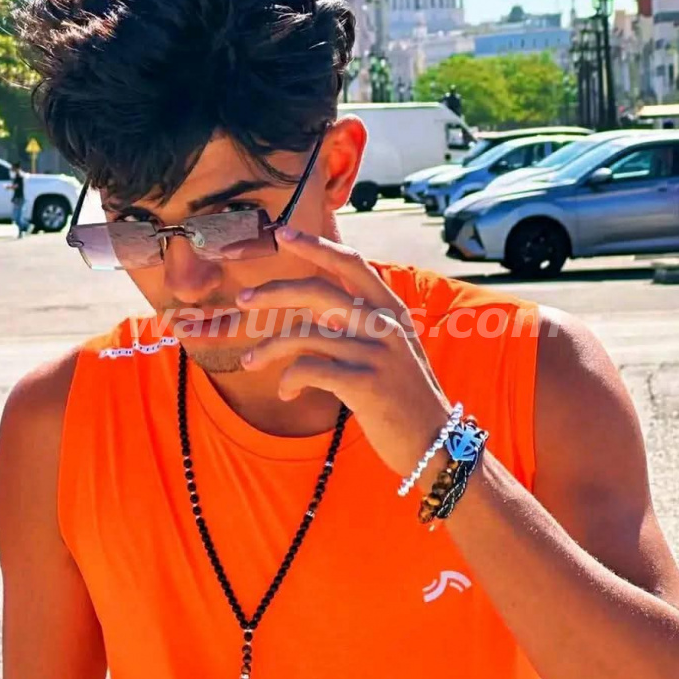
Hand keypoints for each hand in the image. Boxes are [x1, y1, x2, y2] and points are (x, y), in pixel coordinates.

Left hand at [235, 226, 451, 479]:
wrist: (435, 444)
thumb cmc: (404, 399)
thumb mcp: (392, 351)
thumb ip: (361, 326)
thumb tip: (316, 312)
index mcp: (392, 310)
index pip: (351, 263)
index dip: (315, 246)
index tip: (283, 234)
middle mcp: (386, 324)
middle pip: (317, 292)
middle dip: (273, 292)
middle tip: (243, 299)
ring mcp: (377, 353)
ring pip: (303, 335)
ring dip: (268, 349)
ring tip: (251, 362)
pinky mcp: (365, 384)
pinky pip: (307, 370)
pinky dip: (288, 380)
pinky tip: (287, 393)